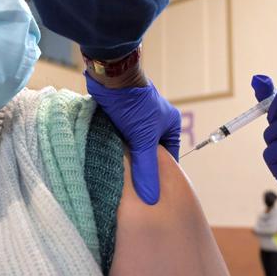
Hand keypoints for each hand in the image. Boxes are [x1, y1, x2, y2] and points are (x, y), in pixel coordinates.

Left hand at [86, 72, 180, 204]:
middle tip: (133, 188)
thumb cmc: (133, 105)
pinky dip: (113, 147)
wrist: (110, 77)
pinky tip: (107, 161)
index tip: (151, 191)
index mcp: (169, 124)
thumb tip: (151, 198)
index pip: (169, 155)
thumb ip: (146, 168)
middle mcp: (154, 121)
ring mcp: (135, 119)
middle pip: (149, 151)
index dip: (161, 172)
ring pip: (131, 145)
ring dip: (125, 156)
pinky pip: (118, 137)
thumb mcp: (143, 139)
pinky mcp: (117, 117)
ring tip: (118, 178)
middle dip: (141, 166)